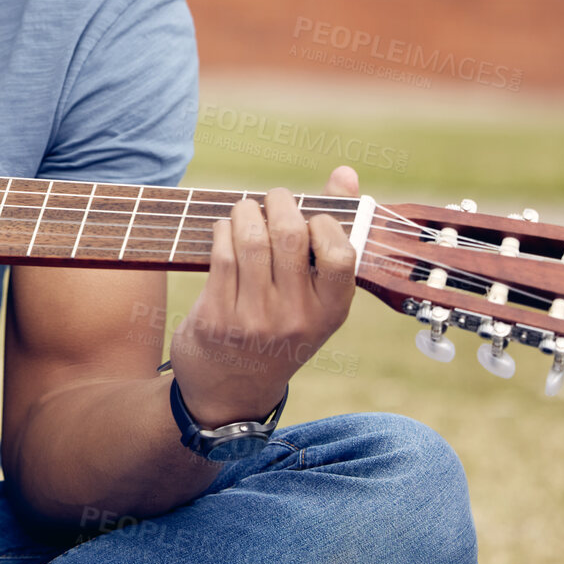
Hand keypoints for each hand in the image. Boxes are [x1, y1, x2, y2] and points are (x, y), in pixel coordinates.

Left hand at [169, 166, 360, 427]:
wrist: (231, 391)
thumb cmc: (279, 330)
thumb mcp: (314, 299)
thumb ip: (332, 234)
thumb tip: (346, 172)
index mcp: (331, 312)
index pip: (341, 253)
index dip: (324, 222)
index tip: (311, 218)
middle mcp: (296, 318)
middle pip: (291, 234)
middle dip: (278, 202)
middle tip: (272, 200)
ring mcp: (255, 319)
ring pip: (251, 238)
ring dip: (245, 210)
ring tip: (246, 210)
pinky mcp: (217, 316)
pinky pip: (221, 254)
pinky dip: (222, 230)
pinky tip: (225, 230)